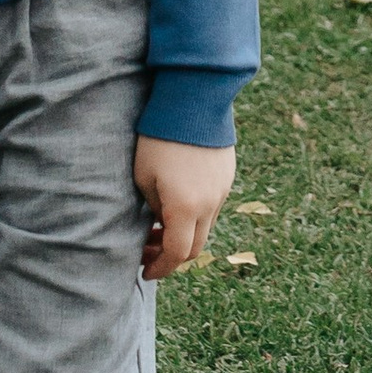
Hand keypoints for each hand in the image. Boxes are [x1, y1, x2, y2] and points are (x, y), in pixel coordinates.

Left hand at [135, 134, 233, 279]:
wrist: (193, 99)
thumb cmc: (159, 138)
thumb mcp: (144, 177)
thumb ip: (155, 208)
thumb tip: (162, 222)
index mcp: (185, 208)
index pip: (176, 255)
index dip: (161, 269)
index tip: (146, 272)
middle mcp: (209, 205)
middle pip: (195, 247)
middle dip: (171, 256)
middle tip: (148, 248)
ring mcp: (222, 191)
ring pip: (205, 227)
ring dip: (184, 233)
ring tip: (160, 223)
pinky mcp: (227, 176)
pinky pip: (213, 206)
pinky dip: (195, 215)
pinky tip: (178, 201)